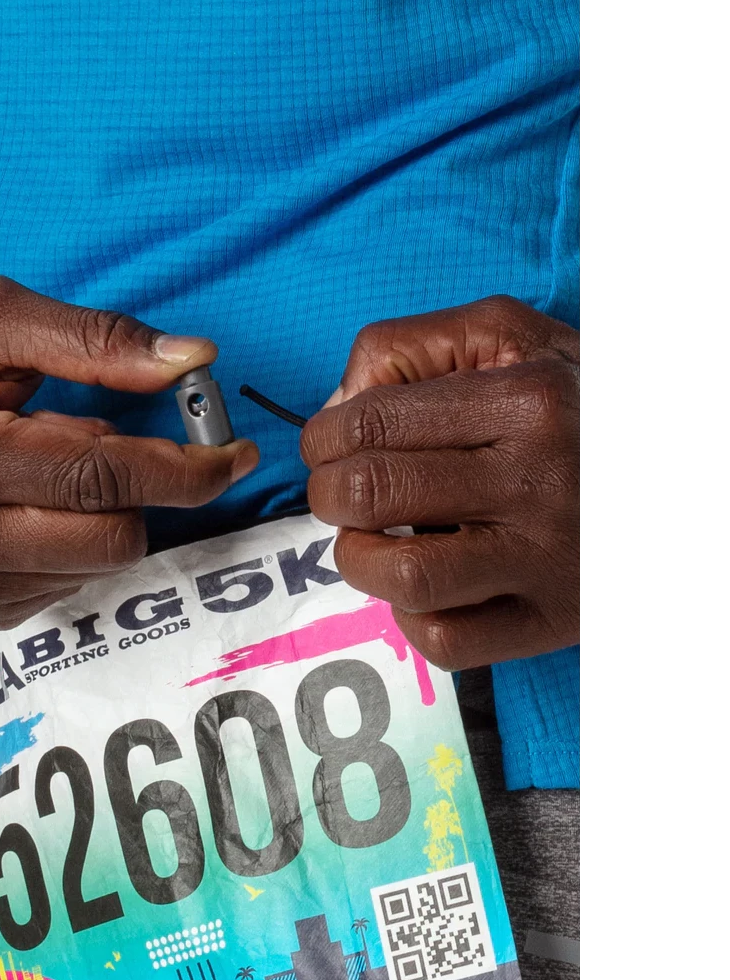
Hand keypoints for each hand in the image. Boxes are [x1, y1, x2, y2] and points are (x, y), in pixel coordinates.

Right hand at [0, 275, 257, 628]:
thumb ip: (98, 339)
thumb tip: (193, 360)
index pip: (97, 477)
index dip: (183, 467)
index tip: (234, 453)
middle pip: (110, 539)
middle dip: (145, 492)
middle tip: (138, 448)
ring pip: (96, 569)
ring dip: (106, 515)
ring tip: (55, 464)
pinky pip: (69, 589)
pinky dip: (75, 544)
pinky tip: (37, 504)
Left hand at [300, 296, 578, 669]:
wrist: (657, 462)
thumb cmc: (567, 402)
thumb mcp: (505, 337)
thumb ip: (408, 349)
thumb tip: (334, 411)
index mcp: (523, 401)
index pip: (367, 423)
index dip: (322, 439)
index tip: (328, 448)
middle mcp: (538, 479)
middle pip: (371, 494)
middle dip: (329, 495)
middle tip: (343, 493)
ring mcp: (549, 557)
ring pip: (404, 577)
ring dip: (360, 561)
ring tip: (375, 541)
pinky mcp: (554, 618)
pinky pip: (449, 641)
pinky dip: (413, 618)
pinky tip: (427, 584)